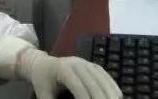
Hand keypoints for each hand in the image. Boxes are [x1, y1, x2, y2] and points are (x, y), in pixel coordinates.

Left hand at [0, 36, 121, 98]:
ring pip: (102, 78)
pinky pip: (105, 76)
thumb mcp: (42, 93)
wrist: (42, 63)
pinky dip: (112, 87)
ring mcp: (86, 63)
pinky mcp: (92, 65)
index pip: (78, 87)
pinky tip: (116, 97)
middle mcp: (76, 63)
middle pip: (93, 83)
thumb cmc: (42, 79)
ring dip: (110, 93)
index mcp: (63, 69)